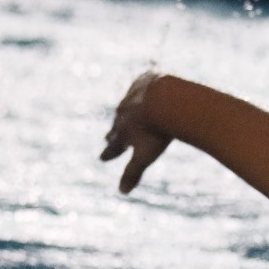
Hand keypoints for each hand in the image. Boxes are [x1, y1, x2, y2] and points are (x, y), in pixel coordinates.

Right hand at [100, 71, 171, 193]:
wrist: (165, 100)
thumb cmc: (157, 132)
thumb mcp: (144, 155)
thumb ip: (133, 172)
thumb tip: (122, 192)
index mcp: (122, 131)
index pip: (114, 146)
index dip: (110, 153)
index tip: (103, 159)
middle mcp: (124, 111)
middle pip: (118, 123)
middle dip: (114, 131)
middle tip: (109, 137)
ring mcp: (135, 94)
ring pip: (129, 102)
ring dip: (128, 107)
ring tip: (126, 110)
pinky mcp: (147, 79)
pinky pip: (145, 78)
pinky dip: (144, 80)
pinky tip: (146, 77)